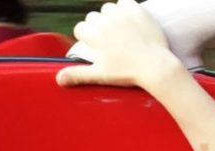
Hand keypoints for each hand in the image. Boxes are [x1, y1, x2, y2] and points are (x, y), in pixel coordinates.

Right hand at [56, 0, 176, 89]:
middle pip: (93, 17)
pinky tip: (130, 20)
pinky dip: (127, 8)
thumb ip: (78, 74)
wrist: (156, 67)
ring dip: (111, 16)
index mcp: (94, 35)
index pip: (80, 28)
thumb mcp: (100, 75)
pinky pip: (125, 2)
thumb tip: (58, 79)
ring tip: (121, 30)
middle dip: (99, 27)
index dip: (87, 37)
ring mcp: (121, 15)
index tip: (97, 46)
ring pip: (108, 8)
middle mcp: (105, 22)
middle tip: (111, 40)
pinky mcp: (137, 11)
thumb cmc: (128, 73)